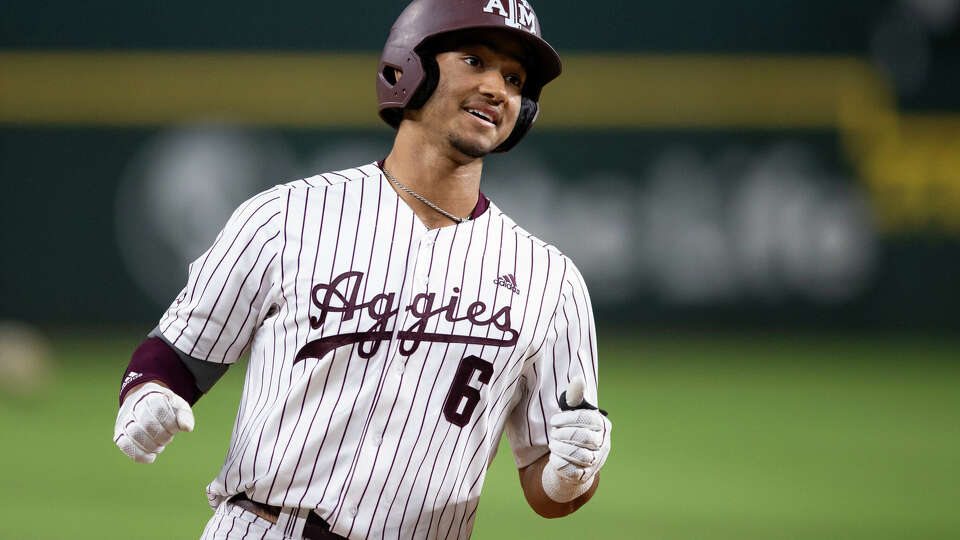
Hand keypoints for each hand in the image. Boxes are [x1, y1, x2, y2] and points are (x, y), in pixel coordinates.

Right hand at [113, 381, 194, 462]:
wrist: (141, 401)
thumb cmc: (163, 405)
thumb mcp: (177, 404)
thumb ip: (185, 415)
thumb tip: (187, 428)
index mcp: (150, 395)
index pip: (159, 409)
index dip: (170, 423)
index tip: (175, 428)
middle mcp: (133, 407)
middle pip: (148, 424)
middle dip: (163, 435)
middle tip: (168, 438)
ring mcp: (124, 420)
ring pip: (135, 435)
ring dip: (153, 445)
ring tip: (160, 445)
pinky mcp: (119, 434)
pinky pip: (124, 446)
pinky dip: (139, 455)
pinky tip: (151, 457)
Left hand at [542, 377, 610, 501]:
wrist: (573, 459)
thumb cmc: (573, 430)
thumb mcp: (573, 412)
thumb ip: (575, 398)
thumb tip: (578, 379)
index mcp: (603, 426)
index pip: (588, 419)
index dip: (568, 418)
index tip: (554, 420)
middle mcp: (604, 444)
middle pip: (585, 437)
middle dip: (564, 433)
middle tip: (553, 432)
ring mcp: (596, 461)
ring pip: (580, 455)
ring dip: (561, 448)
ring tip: (552, 444)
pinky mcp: (585, 476)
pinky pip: (572, 471)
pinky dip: (560, 462)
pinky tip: (553, 456)